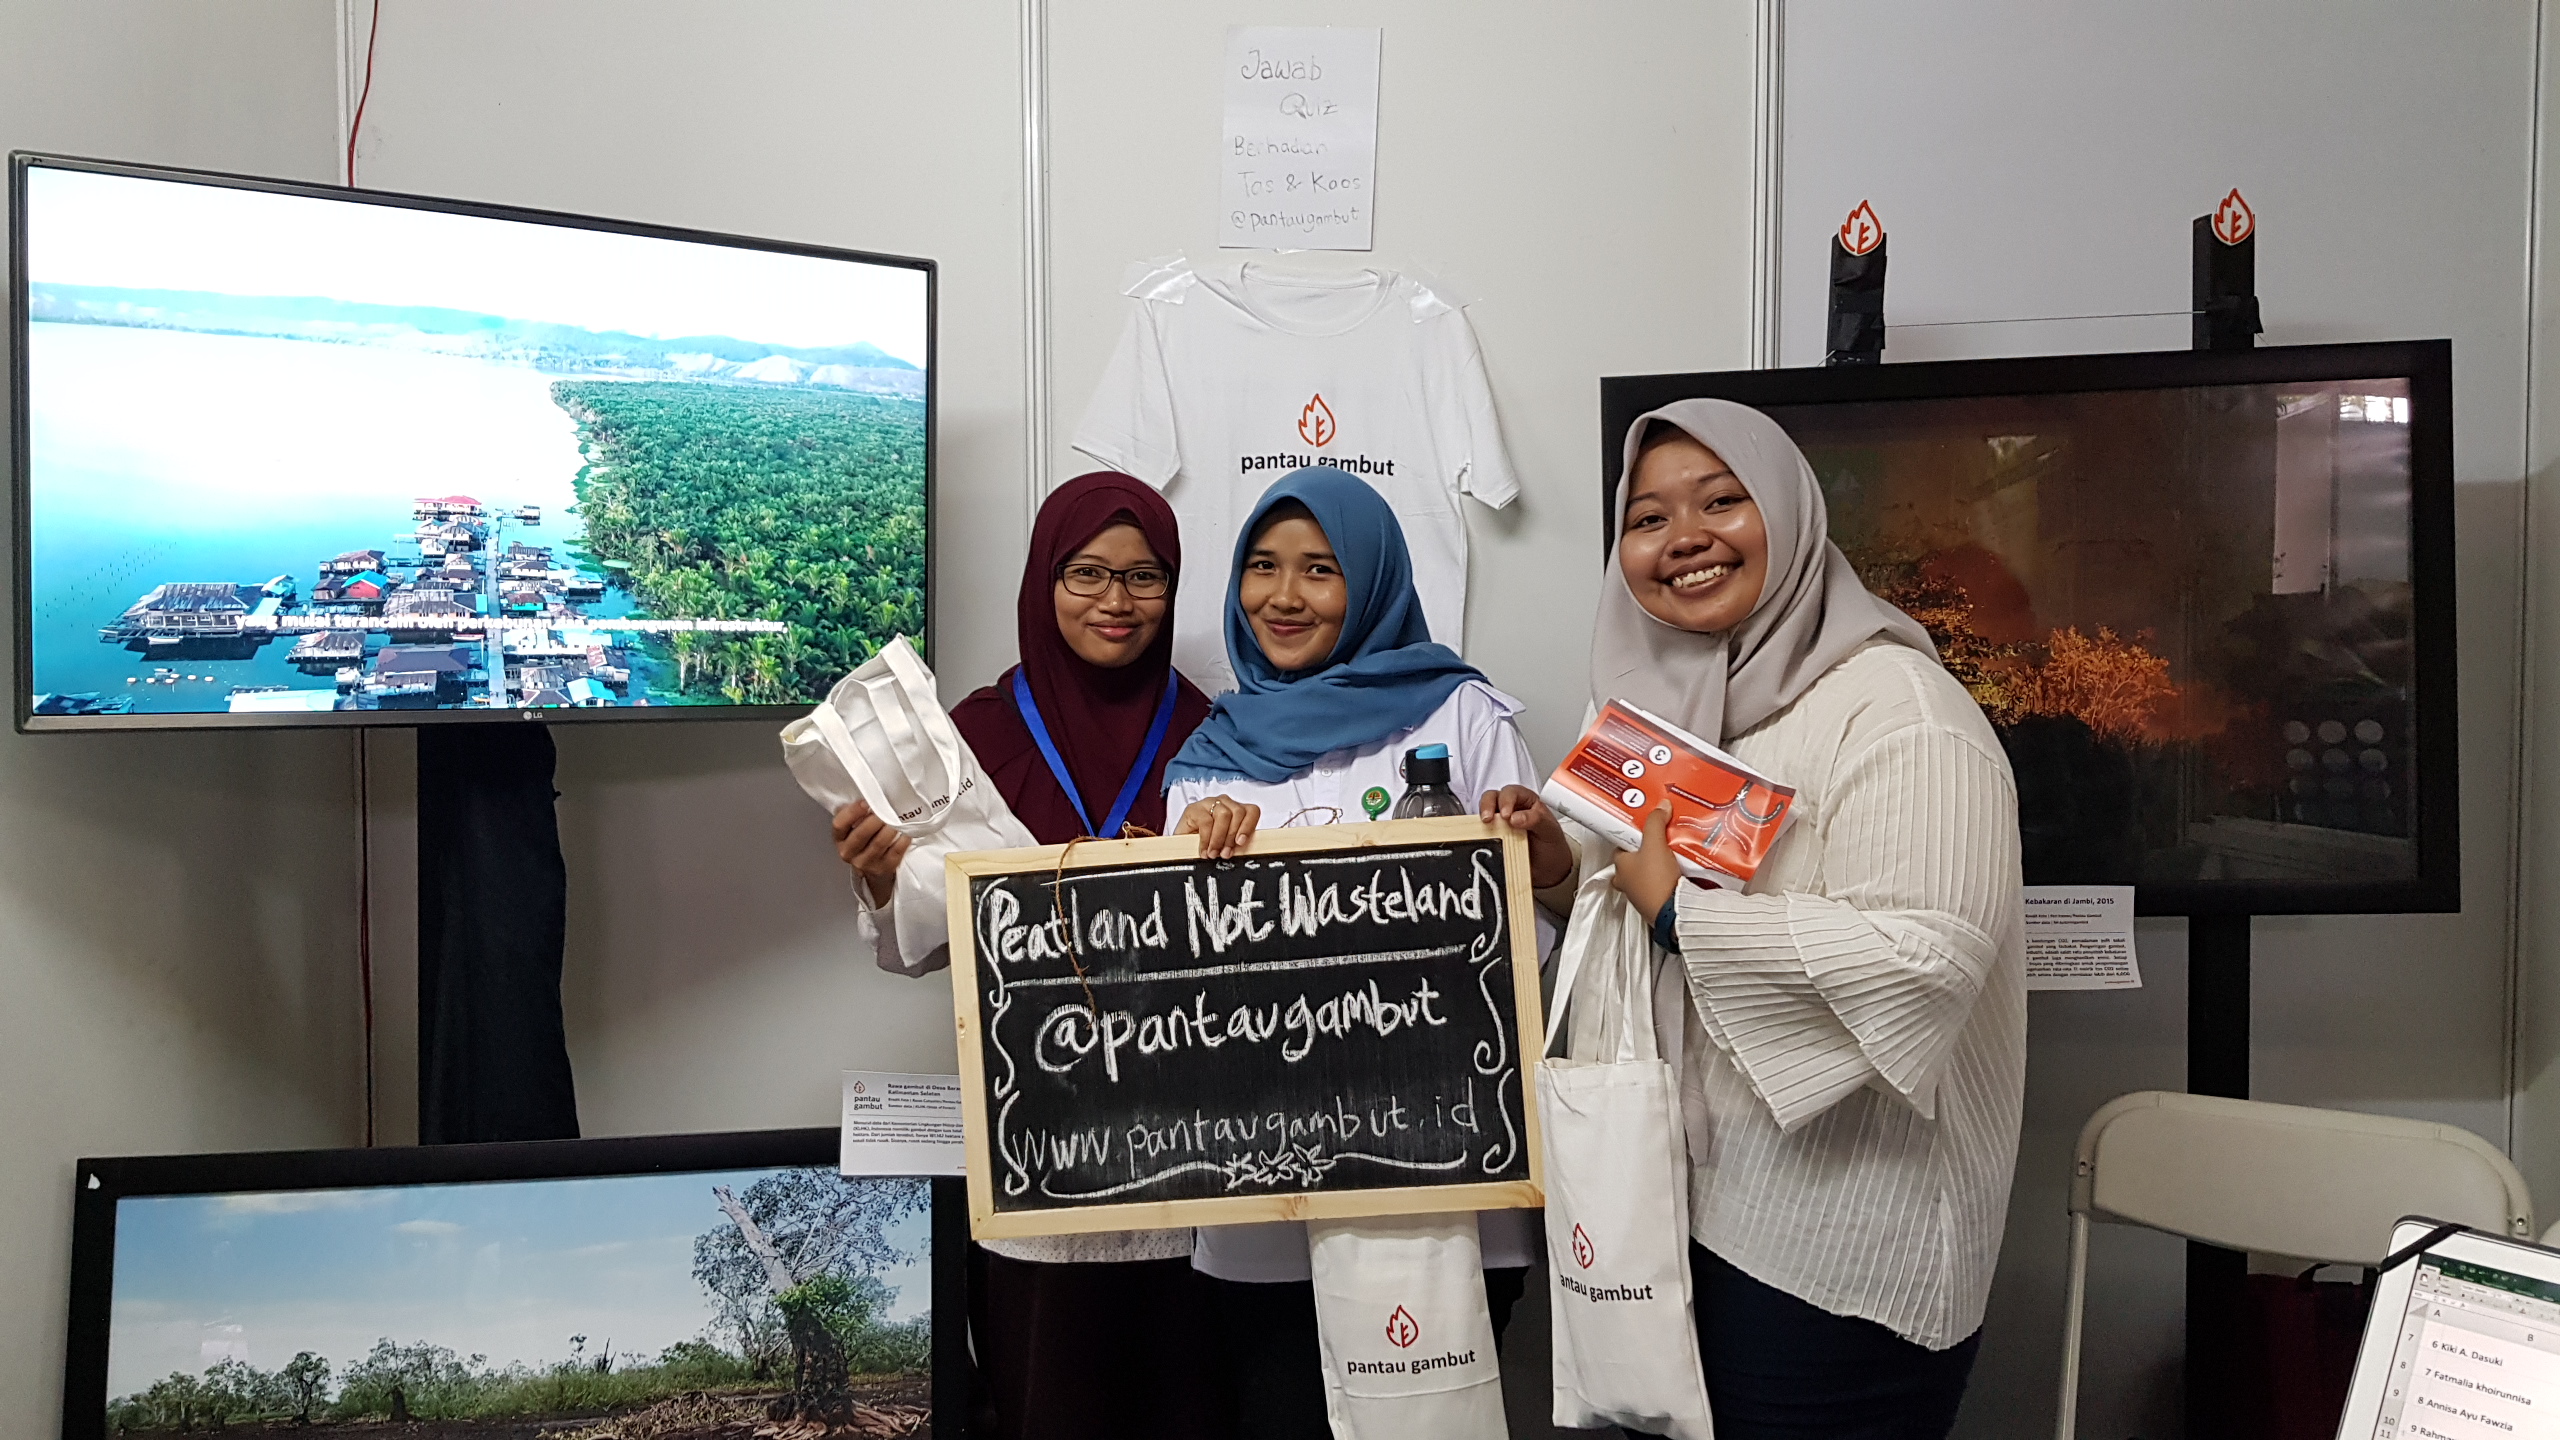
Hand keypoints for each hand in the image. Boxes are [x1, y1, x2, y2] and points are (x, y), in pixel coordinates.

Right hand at [832, 800, 910, 906]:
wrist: (872, 865)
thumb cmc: (864, 838)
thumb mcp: (853, 825)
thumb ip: (856, 812)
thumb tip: (869, 795)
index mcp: (839, 838)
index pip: (839, 824)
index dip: (853, 812)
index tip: (866, 802)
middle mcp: (848, 852)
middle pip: (860, 835)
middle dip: (875, 820)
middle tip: (886, 810)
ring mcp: (866, 863)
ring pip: (878, 844)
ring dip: (889, 829)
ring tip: (897, 819)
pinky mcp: (883, 868)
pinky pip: (894, 854)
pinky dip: (902, 842)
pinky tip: (906, 833)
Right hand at [1174, 795, 1261, 857]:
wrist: (1180, 844)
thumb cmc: (1205, 843)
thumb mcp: (1224, 843)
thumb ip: (1235, 843)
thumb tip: (1244, 850)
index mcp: (1236, 810)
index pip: (1252, 811)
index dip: (1249, 826)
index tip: (1241, 842)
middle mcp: (1224, 803)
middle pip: (1238, 813)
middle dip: (1232, 836)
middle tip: (1225, 853)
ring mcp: (1209, 803)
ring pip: (1224, 815)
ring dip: (1219, 838)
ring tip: (1213, 853)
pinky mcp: (1194, 808)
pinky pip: (1206, 822)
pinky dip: (1206, 839)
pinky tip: (1203, 850)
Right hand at [1479, 784, 1573, 889]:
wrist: (1549, 870)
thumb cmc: (1551, 846)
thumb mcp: (1550, 831)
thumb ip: (1536, 820)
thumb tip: (1516, 817)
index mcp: (1527, 801)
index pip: (1512, 792)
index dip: (1507, 800)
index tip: (1507, 815)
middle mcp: (1511, 808)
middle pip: (1493, 797)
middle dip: (1488, 805)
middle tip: (1489, 818)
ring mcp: (1500, 823)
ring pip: (1484, 811)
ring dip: (1481, 817)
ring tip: (1485, 827)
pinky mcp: (1492, 836)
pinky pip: (1481, 831)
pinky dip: (1479, 832)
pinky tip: (1484, 839)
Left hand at [1608, 802, 1681, 922]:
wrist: (1674, 911)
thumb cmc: (1656, 881)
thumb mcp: (1655, 844)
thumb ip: (1655, 823)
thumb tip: (1660, 807)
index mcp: (1620, 867)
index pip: (1621, 846)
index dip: (1632, 837)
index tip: (1644, 829)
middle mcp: (1627, 882)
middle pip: (1635, 861)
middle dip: (1647, 853)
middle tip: (1661, 842)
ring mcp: (1641, 895)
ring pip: (1647, 875)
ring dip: (1658, 866)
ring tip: (1673, 855)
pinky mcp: (1656, 903)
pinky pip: (1660, 886)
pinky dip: (1668, 879)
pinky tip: (1680, 872)